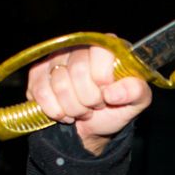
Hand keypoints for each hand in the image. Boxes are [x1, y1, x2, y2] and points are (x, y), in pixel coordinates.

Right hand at [25, 45, 151, 154]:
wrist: (91, 128)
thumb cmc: (115, 109)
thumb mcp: (136, 102)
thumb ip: (136, 92)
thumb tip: (113, 92)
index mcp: (107, 47)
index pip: (100, 53)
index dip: (102, 79)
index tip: (107, 93)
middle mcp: (80, 47)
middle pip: (78, 71)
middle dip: (89, 99)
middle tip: (95, 105)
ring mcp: (56, 58)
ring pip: (59, 84)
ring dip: (73, 108)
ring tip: (82, 110)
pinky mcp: (37, 74)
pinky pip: (41, 92)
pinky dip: (55, 110)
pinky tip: (65, 112)